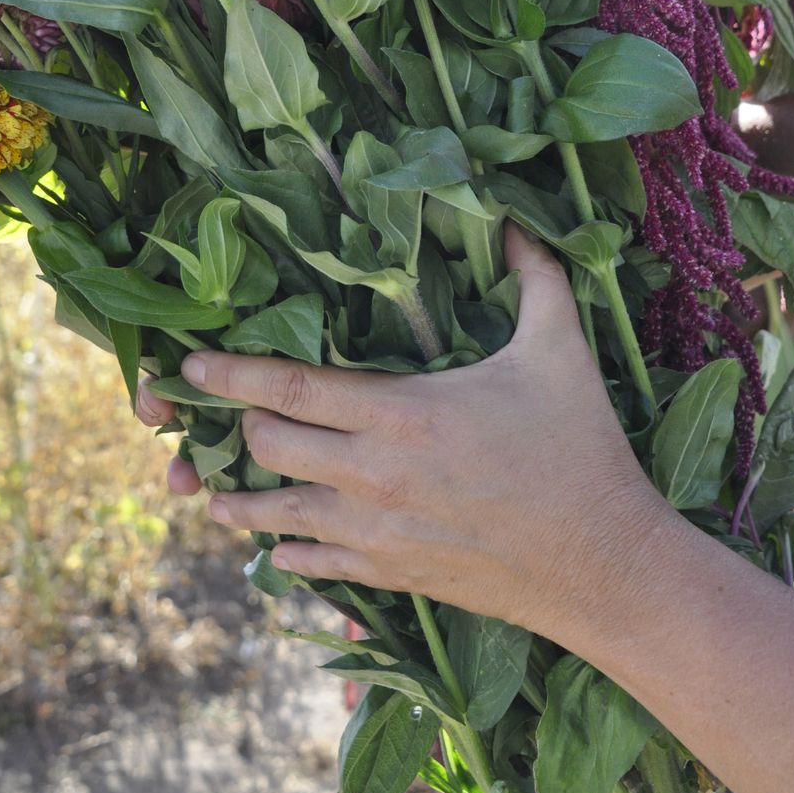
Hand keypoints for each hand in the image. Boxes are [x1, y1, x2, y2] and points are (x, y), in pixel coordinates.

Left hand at [137, 224, 657, 641]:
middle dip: (241, 423)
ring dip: (241, 498)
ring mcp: (377, 534)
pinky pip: (313, 567)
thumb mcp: (558, 348)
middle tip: (229, 410)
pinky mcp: (391, 577)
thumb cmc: (581, 448)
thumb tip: (513, 215)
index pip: (290, 386)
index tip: (188, 363)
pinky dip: (287, 552)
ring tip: (214, 488)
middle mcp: (372, 476)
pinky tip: (276, 547)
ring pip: (276, 516)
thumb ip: (533, 276)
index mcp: (400, 413)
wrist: (605, 565)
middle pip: (268, 446)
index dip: (231, 371)